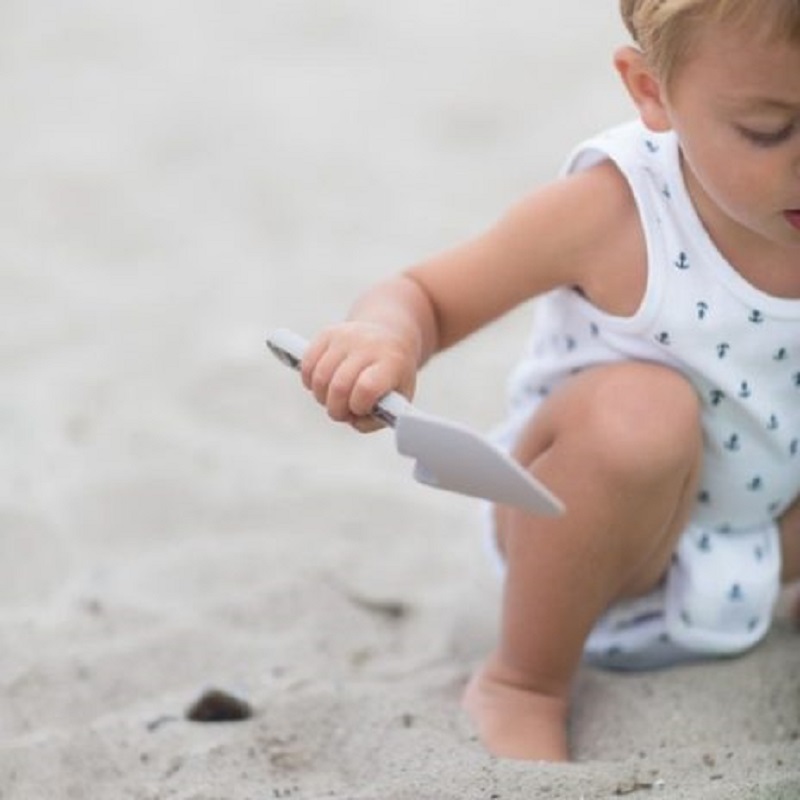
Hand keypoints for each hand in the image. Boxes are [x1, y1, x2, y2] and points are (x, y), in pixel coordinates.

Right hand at [300, 322, 417, 431]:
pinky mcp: (327, 334)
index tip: (361, 409)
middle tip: (342, 411)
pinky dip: (310, 382)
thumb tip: (353, 420)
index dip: (358, 406)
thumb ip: (377, 418)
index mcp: (391, 362)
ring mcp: (345, 337)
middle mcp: (368, 346)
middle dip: (336, 409)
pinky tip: (323, 386)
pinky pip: (307, 365)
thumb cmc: (392, 372)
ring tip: (333, 398)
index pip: (366, 388)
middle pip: (339, 386)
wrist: (388, 334)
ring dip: (322, 397)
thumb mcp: (399, 397)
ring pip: (320, 378)